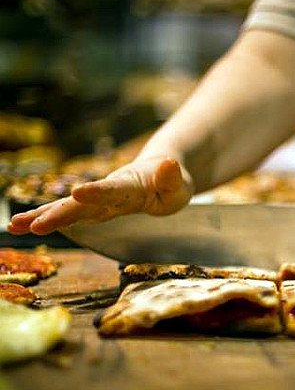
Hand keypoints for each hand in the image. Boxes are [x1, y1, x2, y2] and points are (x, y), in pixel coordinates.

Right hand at [7, 157, 192, 234]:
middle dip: (59, 213)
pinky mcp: (93, 208)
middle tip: (36, 224)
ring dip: (43, 216)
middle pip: (82, 203)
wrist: (161, 173)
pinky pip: (68, 215)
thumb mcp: (179, 185)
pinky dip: (45, 220)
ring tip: (15, 225)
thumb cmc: (172, 183)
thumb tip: (171, 165)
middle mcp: (109, 191)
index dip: (97, 193)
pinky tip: (19, 228)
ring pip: (68, 208)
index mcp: (131, 186)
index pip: (114, 190)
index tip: (78, 192)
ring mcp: (98, 200)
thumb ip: (172, 179)